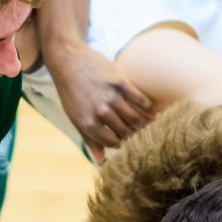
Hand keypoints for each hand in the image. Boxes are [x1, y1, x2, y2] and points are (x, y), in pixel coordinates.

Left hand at [46, 42, 151, 156]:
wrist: (68, 61)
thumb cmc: (70, 92)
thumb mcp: (74, 117)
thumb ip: (89, 138)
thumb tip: (101, 160)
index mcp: (88, 123)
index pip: (112, 142)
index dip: (119, 143)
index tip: (123, 140)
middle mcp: (100, 112)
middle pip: (125, 131)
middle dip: (132, 133)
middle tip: (137, 131)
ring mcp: (111, 97)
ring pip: (134, 118)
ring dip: (142, 123)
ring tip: (145, 123)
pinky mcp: (120, 82)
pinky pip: (140, 99)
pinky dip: (148, 107)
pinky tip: (152, 110)